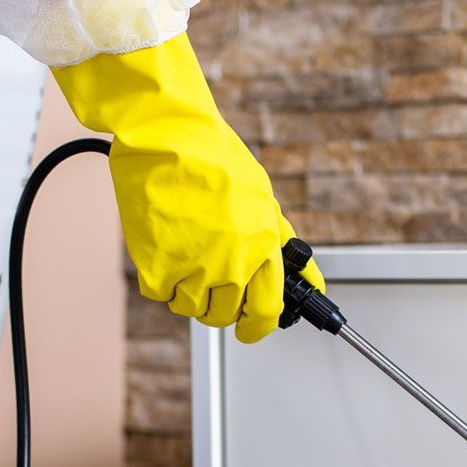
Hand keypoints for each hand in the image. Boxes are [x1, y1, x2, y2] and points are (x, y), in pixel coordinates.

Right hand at [52, 33, 322, 343]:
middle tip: (210, 280)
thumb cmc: (212, 158)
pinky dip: (161, 278)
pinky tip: (165, 246)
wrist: (165, 137)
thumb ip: (281, 242)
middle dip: (220, 305)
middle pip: (225, 315)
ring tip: (185, 252)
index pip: (267, 311)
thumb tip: (309, 279)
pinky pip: (162, 294)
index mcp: (262, 247)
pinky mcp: (157, 271)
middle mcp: (232, 265)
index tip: (251, 328)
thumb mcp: (262, 197)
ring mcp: (193, 271)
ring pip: (192, 308)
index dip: (258, 326)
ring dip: (188, 290)